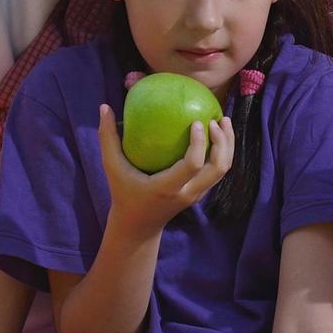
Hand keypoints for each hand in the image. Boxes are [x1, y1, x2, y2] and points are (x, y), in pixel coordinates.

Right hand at [96, 102, 234, 235]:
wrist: (138, 225)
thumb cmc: (123, 193)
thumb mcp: (112, 167)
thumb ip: (108, 138)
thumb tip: (104, 107)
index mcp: (168, 187)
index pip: (192, 165)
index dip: (199, 143)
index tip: (197, 122)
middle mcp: (187, 192)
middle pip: (218, 168)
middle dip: (223, 142)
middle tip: (218, 119)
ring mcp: (197, 194)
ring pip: (223, 170)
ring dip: (227, 146)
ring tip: (224, 121)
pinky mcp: (200, 192)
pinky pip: (217, 171)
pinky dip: (221, 152)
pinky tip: (215, 133)